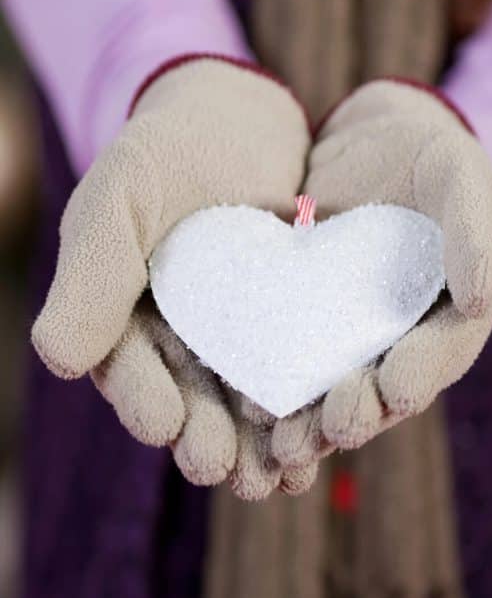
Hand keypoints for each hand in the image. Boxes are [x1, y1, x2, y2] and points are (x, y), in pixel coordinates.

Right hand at [32, 56, 309, 489]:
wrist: (240, 120)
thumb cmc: (166, 150)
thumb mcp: (121, 195)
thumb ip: (92, 271)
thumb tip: (58, 359)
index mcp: (124, 321)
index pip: (129, 369)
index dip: (144, 398)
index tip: (163, 424)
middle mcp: (178, 343)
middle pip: (189, 402)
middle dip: (205, 439)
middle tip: (221, 471)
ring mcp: (236, 341)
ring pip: (244, 402)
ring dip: (259, 446)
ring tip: (281, 476)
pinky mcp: (290, 330)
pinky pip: (298, 375)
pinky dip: (308, 407)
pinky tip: (326, 438)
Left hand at [270, 78, 491, 468]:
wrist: (373, 140)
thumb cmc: (434, 160)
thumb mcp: (466, 181)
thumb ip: (476, 233)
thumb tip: (481, 299)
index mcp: (448, 318)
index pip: (439, 353)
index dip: (420, 373)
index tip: (398, 390)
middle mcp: (397, 340)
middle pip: (380, 389)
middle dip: (359, 413)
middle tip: (338, 428)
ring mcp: (345, 335)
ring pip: (328, 388)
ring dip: (310, 422)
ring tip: (286, 445)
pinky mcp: (299, 318)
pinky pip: (284, 356)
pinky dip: (268, 383)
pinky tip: (245, 404)